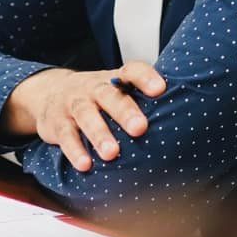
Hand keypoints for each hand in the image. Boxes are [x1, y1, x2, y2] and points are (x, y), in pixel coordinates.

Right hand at [1, 62, 167, 172]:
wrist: (47, 93)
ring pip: (85, 115)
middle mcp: (93, 88)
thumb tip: (188, 122)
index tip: (159, 89)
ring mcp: (73, 104)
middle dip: (124, 112)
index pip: (131, 71)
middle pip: (109, 95)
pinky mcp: (56, 122)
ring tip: (111, 153)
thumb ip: (141, 102)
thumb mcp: (115, 91)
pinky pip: (65, 135)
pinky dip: (75, 150)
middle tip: (140, 128)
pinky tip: (85, 165)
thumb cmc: (96, 98)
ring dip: (99, 134)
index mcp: (113, 80)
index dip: (145, 78)